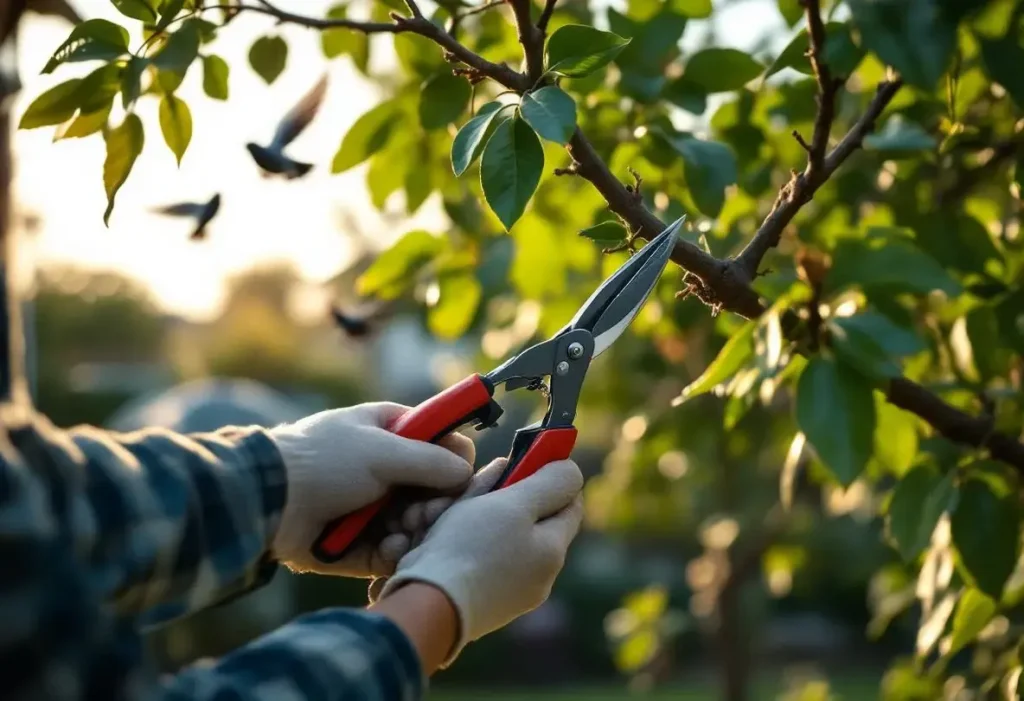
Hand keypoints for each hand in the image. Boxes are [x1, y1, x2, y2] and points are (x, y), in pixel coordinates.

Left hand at [268, 402, 474, 576]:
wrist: (267, 500)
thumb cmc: (325, 461)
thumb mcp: (385, 451)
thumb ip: (433, 460)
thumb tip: (467, 474)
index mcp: (389, 431)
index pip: (440, 441)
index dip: (455, 459)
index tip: (458, 478)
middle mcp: (383, 467)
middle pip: (433, 489)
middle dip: (437, 503)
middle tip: (429, 513)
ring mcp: (370, 506)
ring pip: (415, 523)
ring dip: (418, 528)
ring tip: (405, 530)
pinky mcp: (357, 543)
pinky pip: (391, 551)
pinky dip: (396, 550)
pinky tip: (390, 546)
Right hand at [378, 457, 583, 664]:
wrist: (424, 605)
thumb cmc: (470, 550)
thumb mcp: (515, 504)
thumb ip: (549, 483)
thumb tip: (571, 470)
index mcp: (552, 553)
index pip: (569, 502)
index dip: (550, 475)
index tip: (525, 457)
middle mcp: (537, 578)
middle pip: (529, 517)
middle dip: (503, 494)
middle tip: (477, 484)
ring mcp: (507, 593)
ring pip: (498, 534)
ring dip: (475, 513)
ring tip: (447, 510)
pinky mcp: (477, 599)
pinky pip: (476, 556)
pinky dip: (460, 538)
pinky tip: (437, 534)